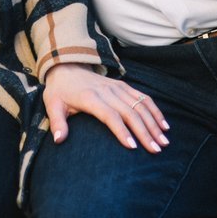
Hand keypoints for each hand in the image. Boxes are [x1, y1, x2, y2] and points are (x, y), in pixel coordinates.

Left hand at [42, 62, 169, 152]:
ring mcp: (118, 87)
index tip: (133, 147)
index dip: (121, 131)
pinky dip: (155, 111)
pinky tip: (164, 125)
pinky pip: (143, 97)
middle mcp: (108, 91)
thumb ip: (57, 123)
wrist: (67, 67)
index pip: (110, 115)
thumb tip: (59, 140)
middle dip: (145, 132)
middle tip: (156, 150)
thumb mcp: (53, 105)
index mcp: (91, 98)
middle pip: (130, 112)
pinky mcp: (124, 86)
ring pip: (140, 105)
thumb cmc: (60, 91)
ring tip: (164, 141)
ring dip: (154, 123)